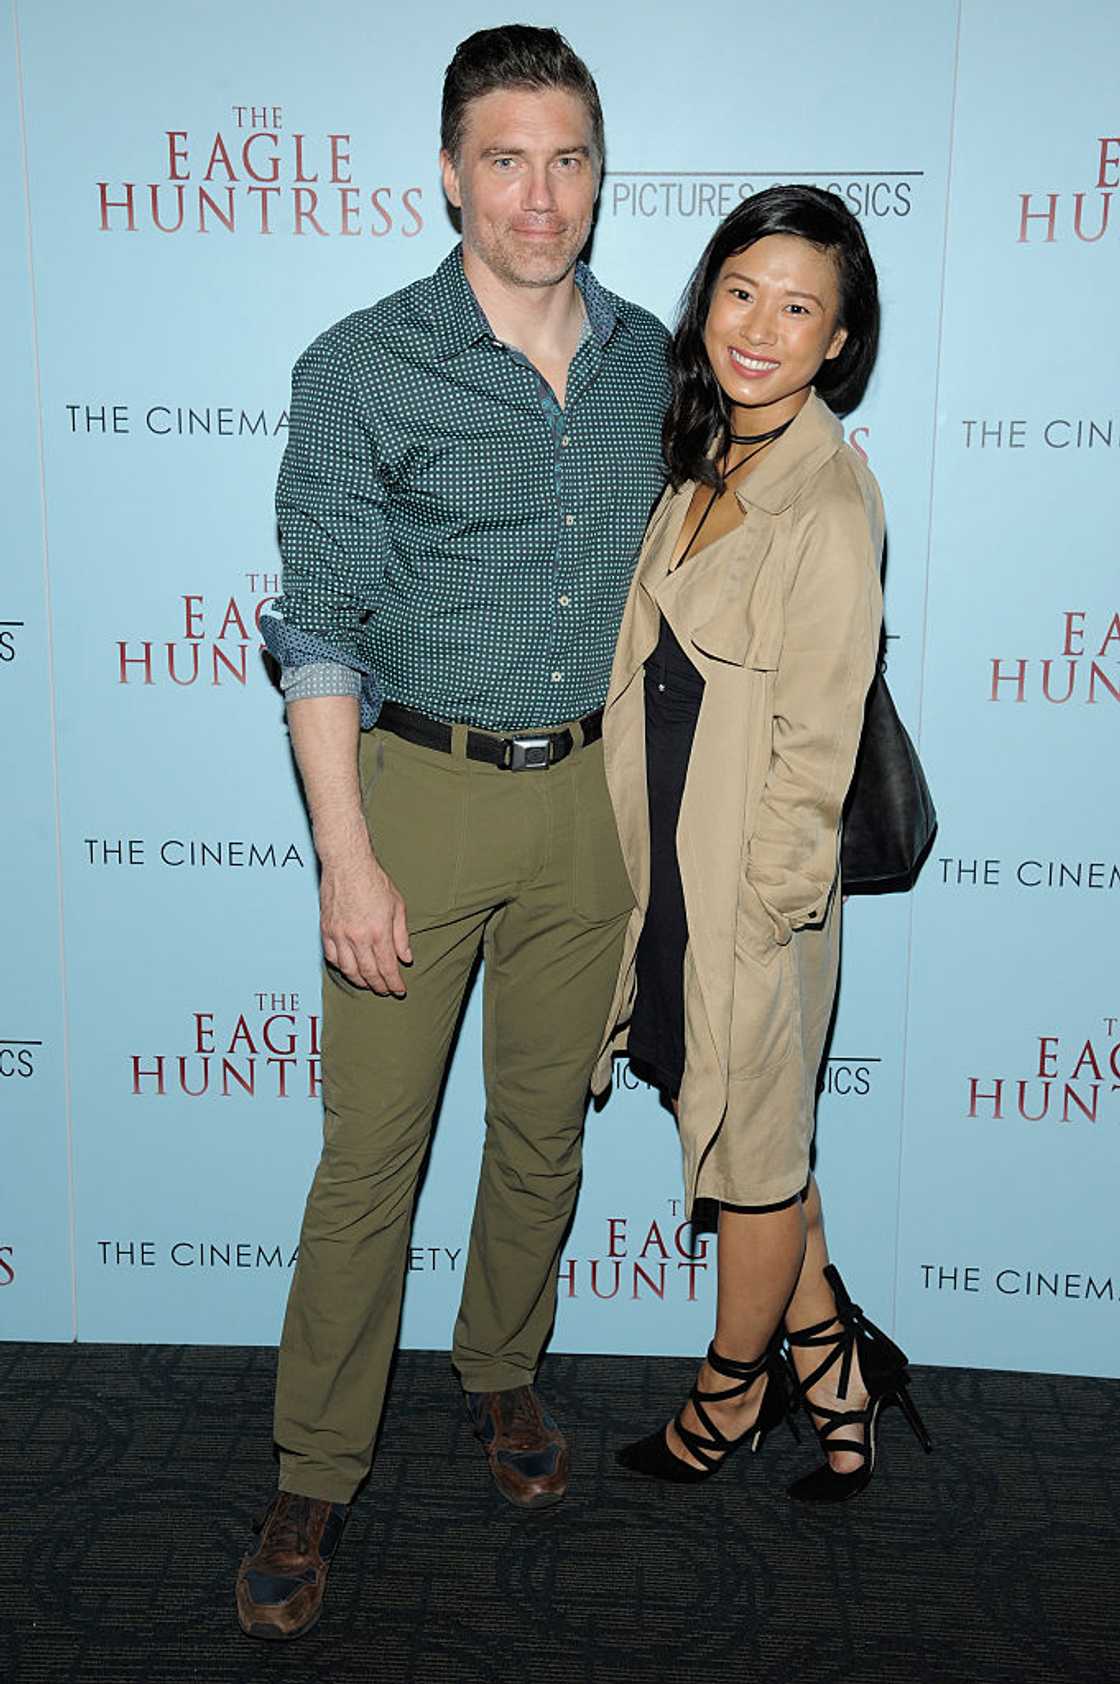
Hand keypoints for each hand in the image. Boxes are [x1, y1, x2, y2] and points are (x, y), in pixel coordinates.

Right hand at [320, 852, 411, 994]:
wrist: (347, 864)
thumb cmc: (373, 881)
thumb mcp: (397, 906)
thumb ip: (401, 936)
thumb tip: (406, 958)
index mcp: (378, 932)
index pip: (387, 968)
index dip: (394, 983)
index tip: (399, 990)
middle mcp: (357, 937)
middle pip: (368, 973)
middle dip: (378, 986)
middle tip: (385, 991)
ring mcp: (339, 935)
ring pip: (348, 970)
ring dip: (359, 981)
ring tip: (368, 984)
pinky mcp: (326, 930)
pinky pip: (332, 957)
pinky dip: (341, 967)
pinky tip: (349, 968)